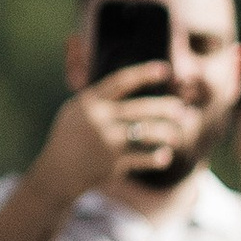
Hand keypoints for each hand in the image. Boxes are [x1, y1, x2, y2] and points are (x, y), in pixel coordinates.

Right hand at [32, 65, 196, 205]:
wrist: (58, 172)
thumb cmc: (70, 137)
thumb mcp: (75, 111)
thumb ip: (98, 97)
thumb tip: (127, 82)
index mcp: (90, 102)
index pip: (121, 81)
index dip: (144, 73)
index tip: (165, 69)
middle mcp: (100, 119)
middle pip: (141, 108)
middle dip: (166, 108)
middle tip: (182, 110)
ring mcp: (108, 141)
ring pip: (147, 133)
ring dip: (166, 133)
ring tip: (176, 135)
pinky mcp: (114, 162)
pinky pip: (144, 158)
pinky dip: (157, 157)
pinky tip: (166, 156)